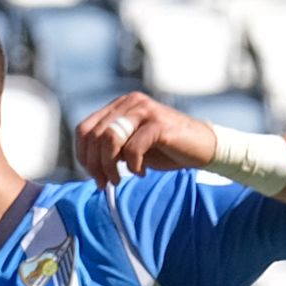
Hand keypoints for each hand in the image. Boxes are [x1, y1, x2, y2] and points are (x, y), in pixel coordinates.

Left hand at [74, 93, 218, 187]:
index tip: (92, 175)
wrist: (202, 148)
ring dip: (108, 166)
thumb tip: (87, 163)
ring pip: (109, 139)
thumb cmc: (165, 149)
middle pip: (94, 136)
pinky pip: (132, 148)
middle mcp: (130, 103)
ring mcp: (145, 110)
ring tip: (118, 180)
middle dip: (94, 165)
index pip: (84, 129)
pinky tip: (141, 172)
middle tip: (104, 183)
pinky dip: (133, 166)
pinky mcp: (158, 123)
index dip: (83, 155)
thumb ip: (110, 148)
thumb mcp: (130, 147)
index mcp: (119, 106)